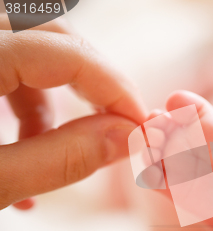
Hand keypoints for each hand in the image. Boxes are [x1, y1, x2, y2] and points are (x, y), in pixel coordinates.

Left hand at [0, 18, 146, 209]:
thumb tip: (128, 138)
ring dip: (56, 95)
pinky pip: (4, 59)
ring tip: (57, 151)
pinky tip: (22, 145)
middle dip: (94, 84)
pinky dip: (23, 97)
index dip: (118, 91)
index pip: (70, 54)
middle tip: (116, 130)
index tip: (144, 129)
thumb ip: (62, 157)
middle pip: (56, 36)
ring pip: (30, 45)